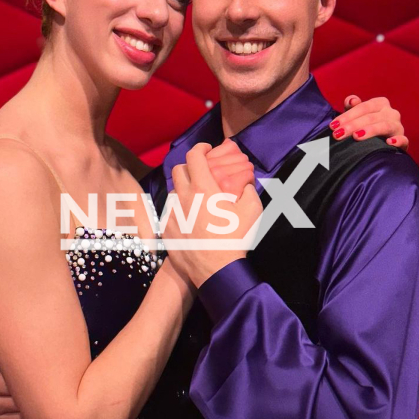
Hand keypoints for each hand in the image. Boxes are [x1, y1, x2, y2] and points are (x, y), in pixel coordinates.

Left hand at [164, 143, 262, 287]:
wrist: (216, 270)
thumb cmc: (235, 240)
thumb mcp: (252, 211)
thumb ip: (249, 190)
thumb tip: (246, 184)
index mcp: (203, 188)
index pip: (194, 156)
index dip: (201, 148)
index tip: (207, 149)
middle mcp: (184, 196)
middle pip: (179, 170)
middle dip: (190, 166)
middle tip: (201, 172)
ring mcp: (172, 212)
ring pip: (173, 191)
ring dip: (183, 189)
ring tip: (196, 197)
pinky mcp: (166, 228)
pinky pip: (170, 211)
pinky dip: (179, 209)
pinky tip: (189, 218)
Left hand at [330, 95, 408, 150]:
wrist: (381, 144)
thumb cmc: (365, 126)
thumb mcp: (357, 116)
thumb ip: (352, 107)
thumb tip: (351, 100)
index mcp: (380, 104)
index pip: (363, 107)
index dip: (347, 116)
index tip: (333, 126)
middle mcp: (391, 113)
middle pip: (371, 117)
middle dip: (352, 125)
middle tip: (337, 134)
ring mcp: (398, 127)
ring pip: (385, 126)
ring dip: (370, 131)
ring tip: (356, 137)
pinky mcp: (403, 142)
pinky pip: (403, 140)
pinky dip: (398, 140)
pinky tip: (389, 143)